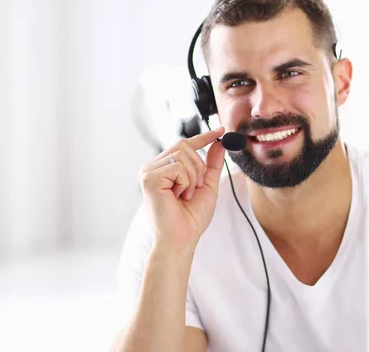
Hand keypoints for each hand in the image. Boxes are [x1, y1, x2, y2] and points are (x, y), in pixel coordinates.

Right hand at [138, 127, 225, 253]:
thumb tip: (219, 143)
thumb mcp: (207, 186)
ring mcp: (148, 172)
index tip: (220, 130)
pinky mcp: (148, 178)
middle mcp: (153, 167)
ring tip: (184, 195)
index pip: (184, 145)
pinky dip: (185, 182)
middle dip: (199, 166)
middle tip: (196, 187)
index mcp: (164, 168)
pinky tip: (178, 196)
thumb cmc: (191, 218)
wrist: (182, 238)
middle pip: (184, 145)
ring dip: (193, 176)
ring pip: (182, 155)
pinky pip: (177, 167)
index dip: (203, 137)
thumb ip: (211, 165)